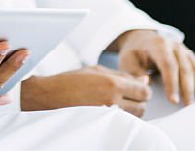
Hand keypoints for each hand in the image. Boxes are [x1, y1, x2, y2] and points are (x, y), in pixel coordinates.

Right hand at [21, 65, 151, 116]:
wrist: (50, 96)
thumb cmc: (71, 81)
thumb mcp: (96, 70)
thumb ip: (122, 75)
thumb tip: (144, 80)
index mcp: (112, 84)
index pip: (144, 91)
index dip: (142, 89)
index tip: (136, 88)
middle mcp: (113, 101)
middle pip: (142, 106)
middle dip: (138, 100)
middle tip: (124, 95)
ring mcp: (108, 115)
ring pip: (135, 117)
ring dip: (130, 110)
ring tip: (115, 102)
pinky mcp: (103, 124)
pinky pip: (123, 123)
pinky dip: (122, 117)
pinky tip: (110, 110)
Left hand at [116, 29, 194, 105]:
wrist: (141, 40)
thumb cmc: (134, 53)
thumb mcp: (127, 61)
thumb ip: (133, 74)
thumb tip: (145, 84)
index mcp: (159, 45)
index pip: (168, 65)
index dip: (172, 83)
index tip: (173, 100)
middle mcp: (175, 46)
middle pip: (186, 68)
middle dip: (188, 88)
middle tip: (188, 106)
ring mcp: (186, 50)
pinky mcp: (192, 56)